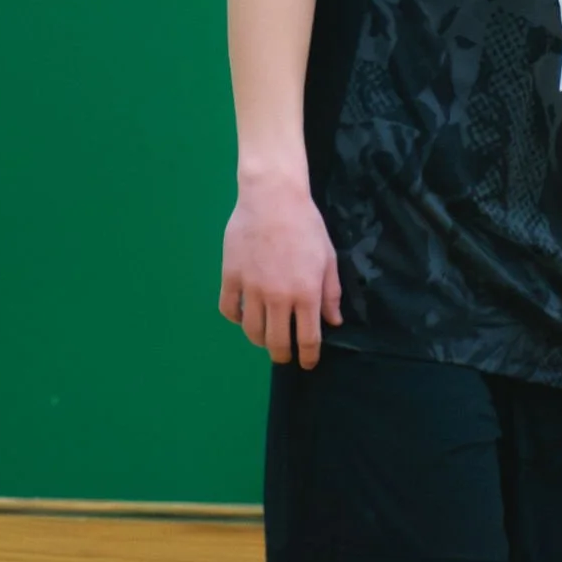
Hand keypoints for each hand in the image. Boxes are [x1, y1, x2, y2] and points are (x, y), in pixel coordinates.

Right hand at [219, 176, 343, 366]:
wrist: (272, 197)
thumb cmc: (306, 225)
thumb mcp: (328, 258)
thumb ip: (330, 293)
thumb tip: (332, 322)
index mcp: (305, 293)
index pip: (307, 339)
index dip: (307, 357)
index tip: (307, 363)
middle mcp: (277, 297)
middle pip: (276, 342)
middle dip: (282, 354)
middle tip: (284, 354)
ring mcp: (251, 288)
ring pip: (251, 331)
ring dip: (259, 340)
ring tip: (265, 337)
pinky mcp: (230, 277)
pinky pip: (229, 309)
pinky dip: (236, 318)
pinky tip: (243, 316)